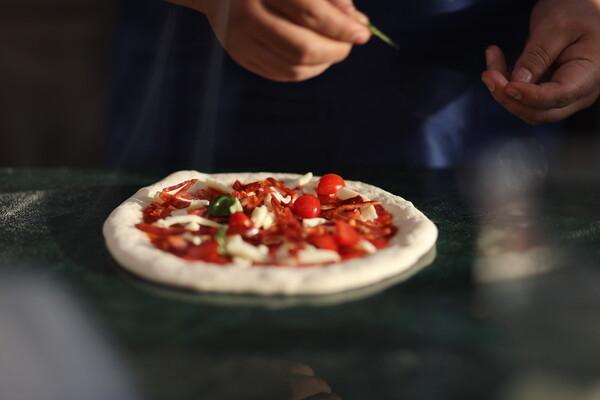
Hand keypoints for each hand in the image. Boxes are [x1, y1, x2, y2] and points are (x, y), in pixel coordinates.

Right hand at [169, 0, 370, 81]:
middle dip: (335, 50)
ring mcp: (242, 40)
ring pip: (293, 66)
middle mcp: (249, 15)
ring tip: (334, 49)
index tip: (363, 33)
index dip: (342, 27)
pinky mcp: (241, 56)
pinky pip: (281, 74)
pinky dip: (307, 70)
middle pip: (302, 47)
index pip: (312, 13)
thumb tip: (357, 23)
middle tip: (349, 45)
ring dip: (323, 63)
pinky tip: (317, 58)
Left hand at [481, 0, 599, 123]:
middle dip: (509, 98)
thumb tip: (516, 84)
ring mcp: (563, 97)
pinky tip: (496, 59)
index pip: (558, 97)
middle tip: (488, 74)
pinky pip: (522, 99)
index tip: (507, 86)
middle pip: (539, 111)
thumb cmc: (575, 12)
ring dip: (503, 90)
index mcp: (589, 75)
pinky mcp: (547, 93)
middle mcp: (579, 94)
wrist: (581, 7)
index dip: (530, 96)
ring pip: (526, 108)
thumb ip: (537, 56)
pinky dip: (505, 84)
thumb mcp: (556, 27)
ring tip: (492, 56)